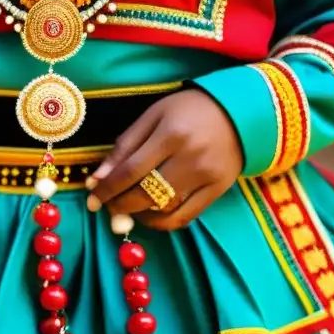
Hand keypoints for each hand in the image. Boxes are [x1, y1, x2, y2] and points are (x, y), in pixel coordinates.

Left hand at [88, 89, 242, 230]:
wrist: (241, 112)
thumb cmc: (189, 110)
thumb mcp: (153, 116)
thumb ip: (124, 146)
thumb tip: (97, 179)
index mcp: (170, 134)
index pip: (129, 171)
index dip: (107, 189)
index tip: (92, 197)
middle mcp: (189, 158)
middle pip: (144, 195)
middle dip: (119, 205)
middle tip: (107, 204)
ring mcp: (206, 177)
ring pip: (162, 210)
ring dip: (137, 214)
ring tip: (127, 206)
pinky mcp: (217, 191)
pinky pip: (183, 218)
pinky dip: (160, 223)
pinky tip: (149, 215)